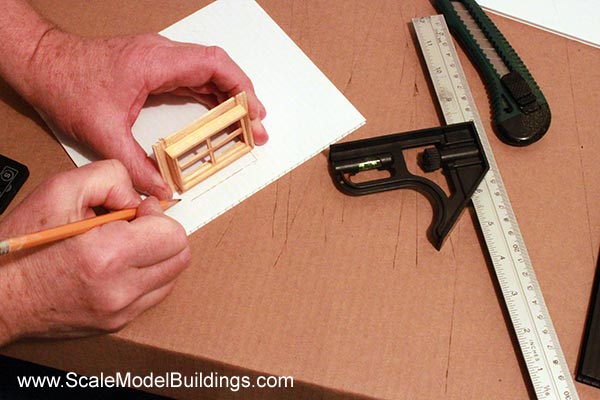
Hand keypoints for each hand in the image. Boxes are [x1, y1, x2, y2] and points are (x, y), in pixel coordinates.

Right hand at [0, 160, 189, 344]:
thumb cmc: (24, 245)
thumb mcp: (61, 190)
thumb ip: (111, 178)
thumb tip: (143, 198)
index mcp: (107, 255)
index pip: (173, 235)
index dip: (157, 216)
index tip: (135, 211)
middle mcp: (119, 290)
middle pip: (180, 256)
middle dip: (162, 234)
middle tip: (133, 227)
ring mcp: (121, 311)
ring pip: (172, 276)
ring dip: (157, 256)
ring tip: (124, 246)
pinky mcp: (118, 323)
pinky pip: (154, 294)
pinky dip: (146, 275)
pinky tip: (120, 265)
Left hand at [20, 29, 267, 197]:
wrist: (43, 65)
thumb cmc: (66, 86)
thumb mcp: (101, 132)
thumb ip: (135, 165)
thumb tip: (162, 190)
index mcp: (155, 63)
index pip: (213, 65)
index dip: (241, 88)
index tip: (255, 112)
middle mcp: (161, 56)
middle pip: (217, 67)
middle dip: (242, 96)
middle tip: (257, 126)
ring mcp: (158, 60)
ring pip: (207, 72)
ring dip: (229, 96)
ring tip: (245, 124)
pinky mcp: (153, 69)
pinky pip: (192, 78)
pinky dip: (210, 95)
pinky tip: (217, 114)